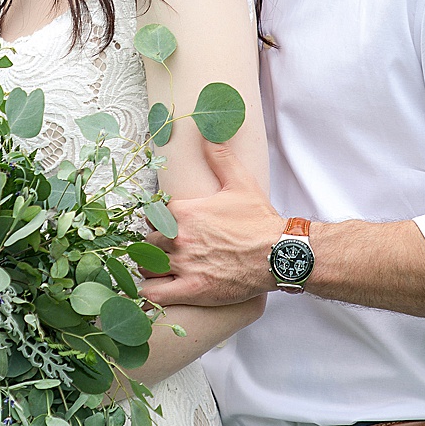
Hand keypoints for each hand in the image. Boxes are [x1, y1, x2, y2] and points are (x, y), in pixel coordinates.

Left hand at [141, 138, 282, 306]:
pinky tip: (159, 288)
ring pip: (146, 266)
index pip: (151, 214)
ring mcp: (183, 265)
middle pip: (147, 241)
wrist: (278, 253)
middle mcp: (179, 237)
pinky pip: (153, 293)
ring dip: (151, 266)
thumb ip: (220, 156)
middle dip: (155, 244)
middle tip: (168, 248)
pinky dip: (151, 291)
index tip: (167, 225)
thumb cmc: (259, 221)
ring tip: (163, 268)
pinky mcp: (190, 289)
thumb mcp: (240, 182)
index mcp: (184, 211)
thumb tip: (209, 132)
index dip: (157, 220)